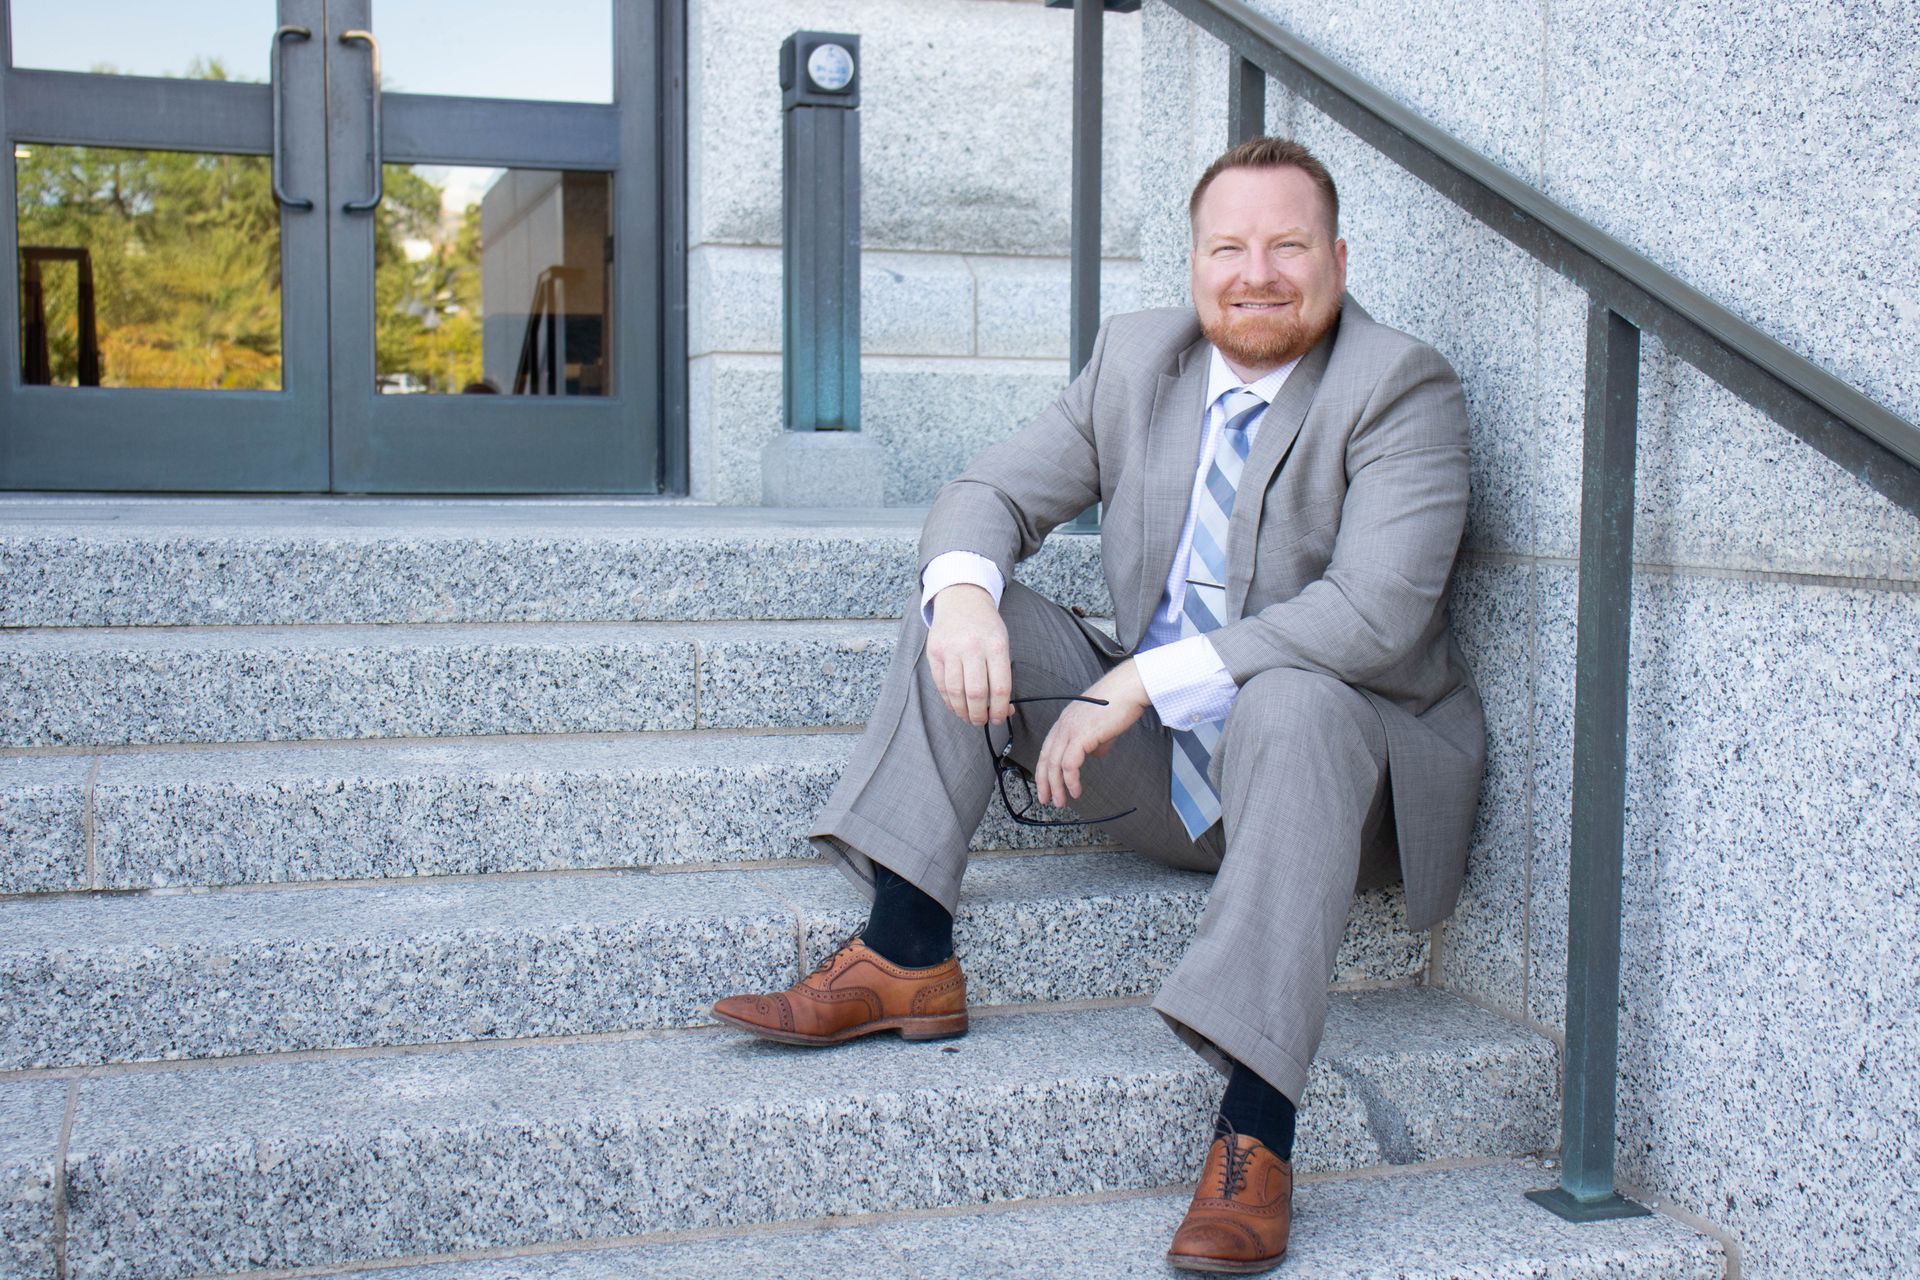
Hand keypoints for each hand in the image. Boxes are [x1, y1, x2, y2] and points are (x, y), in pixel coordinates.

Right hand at [927, 584, 1012, 725]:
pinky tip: (956, 707)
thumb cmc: (986, 626)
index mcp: (996, 645)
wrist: (961, 599)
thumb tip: (1003, 707)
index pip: (1000, 687)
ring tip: (969, 718)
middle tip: (982, 722)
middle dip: (980, 715)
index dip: (1001, 709)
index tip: (1000, 718)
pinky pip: (941, 685)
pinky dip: (949, 701)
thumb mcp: (1001, 642)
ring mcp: (950, 650)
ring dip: (963, 712)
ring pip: (956, 692)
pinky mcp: (934, 653)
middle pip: (976, 693)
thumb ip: (1002, 674)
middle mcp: (972, 647)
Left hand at [1034, 661, 1149, 807]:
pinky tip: (1075, 791)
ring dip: (1056, 786)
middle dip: (1044, 782)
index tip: (1046, 785)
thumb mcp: (1103, 726)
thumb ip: (1096, 741)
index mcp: (1065, 721)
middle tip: (1045, 799)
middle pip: (1045, 758)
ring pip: (1054, 764)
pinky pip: (1069, 764)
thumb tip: (1094, 755)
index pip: (1048, 749)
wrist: (1129, 689)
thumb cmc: (1120, 703)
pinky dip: (1070, 781)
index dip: (1045, 768)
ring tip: (1060, 802)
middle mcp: (1063, 725)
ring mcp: (1070, 729)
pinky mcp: (1080, 736)